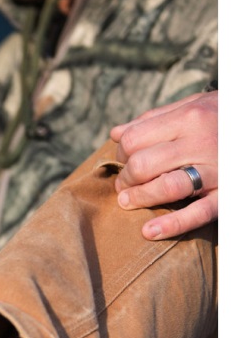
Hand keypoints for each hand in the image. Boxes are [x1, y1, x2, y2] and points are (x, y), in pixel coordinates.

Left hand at [109, 90, 217, 240]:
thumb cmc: (221, 116)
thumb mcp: (194, 105)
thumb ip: (155, 118)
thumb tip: (116, 133)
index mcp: (189, 117)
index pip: (133, 140)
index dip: (121, 154)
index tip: (124, 162)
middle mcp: (202, 141)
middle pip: (142, 165)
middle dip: (125, 179)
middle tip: (124, 186)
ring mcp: (216, 169)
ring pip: (166, 187)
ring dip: (140, 198)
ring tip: (128, 202)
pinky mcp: (226, 194)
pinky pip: (198, 213)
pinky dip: (171, 225)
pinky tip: (149, 232)